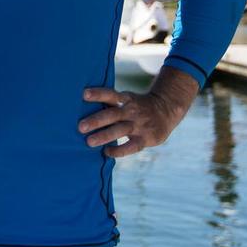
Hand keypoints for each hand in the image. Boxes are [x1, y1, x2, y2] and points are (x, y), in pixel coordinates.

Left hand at [78, 66, 198, 157]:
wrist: (166, 110)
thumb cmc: (136, 106)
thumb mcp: (127, 99)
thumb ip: (110, 103)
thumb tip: (81, 105)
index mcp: (126, 99)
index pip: (111, 95)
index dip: (98, 94)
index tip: (84, 94)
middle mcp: (132, 111)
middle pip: (112, 114)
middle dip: (96, 120)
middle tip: (80, 127)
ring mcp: (139, 124)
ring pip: (120, 130)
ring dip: (104, 136)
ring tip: (89, 142)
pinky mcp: (146, 138)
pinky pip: (131, 146)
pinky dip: (119, 150)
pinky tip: (107, 152)